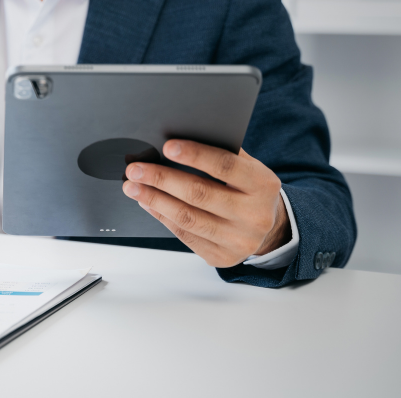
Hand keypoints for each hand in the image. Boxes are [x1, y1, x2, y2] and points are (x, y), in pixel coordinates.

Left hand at [122, 140, 290, 267]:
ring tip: (132, 187)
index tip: (167, 147)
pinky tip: (147, 203)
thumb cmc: (248, 189)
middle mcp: (255, 216)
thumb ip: (221, 153)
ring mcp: (239, 240)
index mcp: (263, 185)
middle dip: (162, 179)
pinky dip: (161, 216)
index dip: (195, 155)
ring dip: (154, 200)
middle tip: (136, 169)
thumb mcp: (247, 168)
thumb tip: (176, 143)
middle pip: (200, 194)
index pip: (226, 166)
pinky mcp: (222, 257)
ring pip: (187, 218)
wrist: (268, 228)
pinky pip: (184, 235)